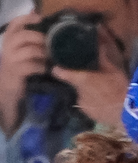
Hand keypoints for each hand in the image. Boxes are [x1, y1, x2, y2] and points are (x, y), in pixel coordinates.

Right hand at [0, 18, 47, 135]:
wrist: (8, 93)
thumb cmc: (21, 72)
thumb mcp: (25, 56)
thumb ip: (34, 46)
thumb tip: (53, 39)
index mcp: (9, 42)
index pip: (14, 25)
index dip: (26, 19)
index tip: (40, 17)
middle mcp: (7, 48)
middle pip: (22, 35)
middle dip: (39, 38)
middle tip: (51, 44)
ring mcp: (10, 61)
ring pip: (28, 50)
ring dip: (43, 52)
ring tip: (51, 57)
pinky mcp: (16, 73)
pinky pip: (31, 66)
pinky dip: (42, 66)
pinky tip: (48, 70)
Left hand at [53, 26, 126, 130]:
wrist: (129, 113)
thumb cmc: (121, 89)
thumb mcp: (113, 71)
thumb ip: (102, 58)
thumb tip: (98, 44)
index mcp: (81, 78)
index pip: (59, 72)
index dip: (59, 69)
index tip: (60, 67)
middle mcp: (78, 92)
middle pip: (74, 84)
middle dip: (81, 83)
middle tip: (92, 81)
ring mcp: (83, 104)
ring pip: (82, 96)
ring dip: (88, 94)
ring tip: (101, 95)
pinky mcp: (89, 114)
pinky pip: (88, 107)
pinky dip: (93, 105)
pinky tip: (103, 105)